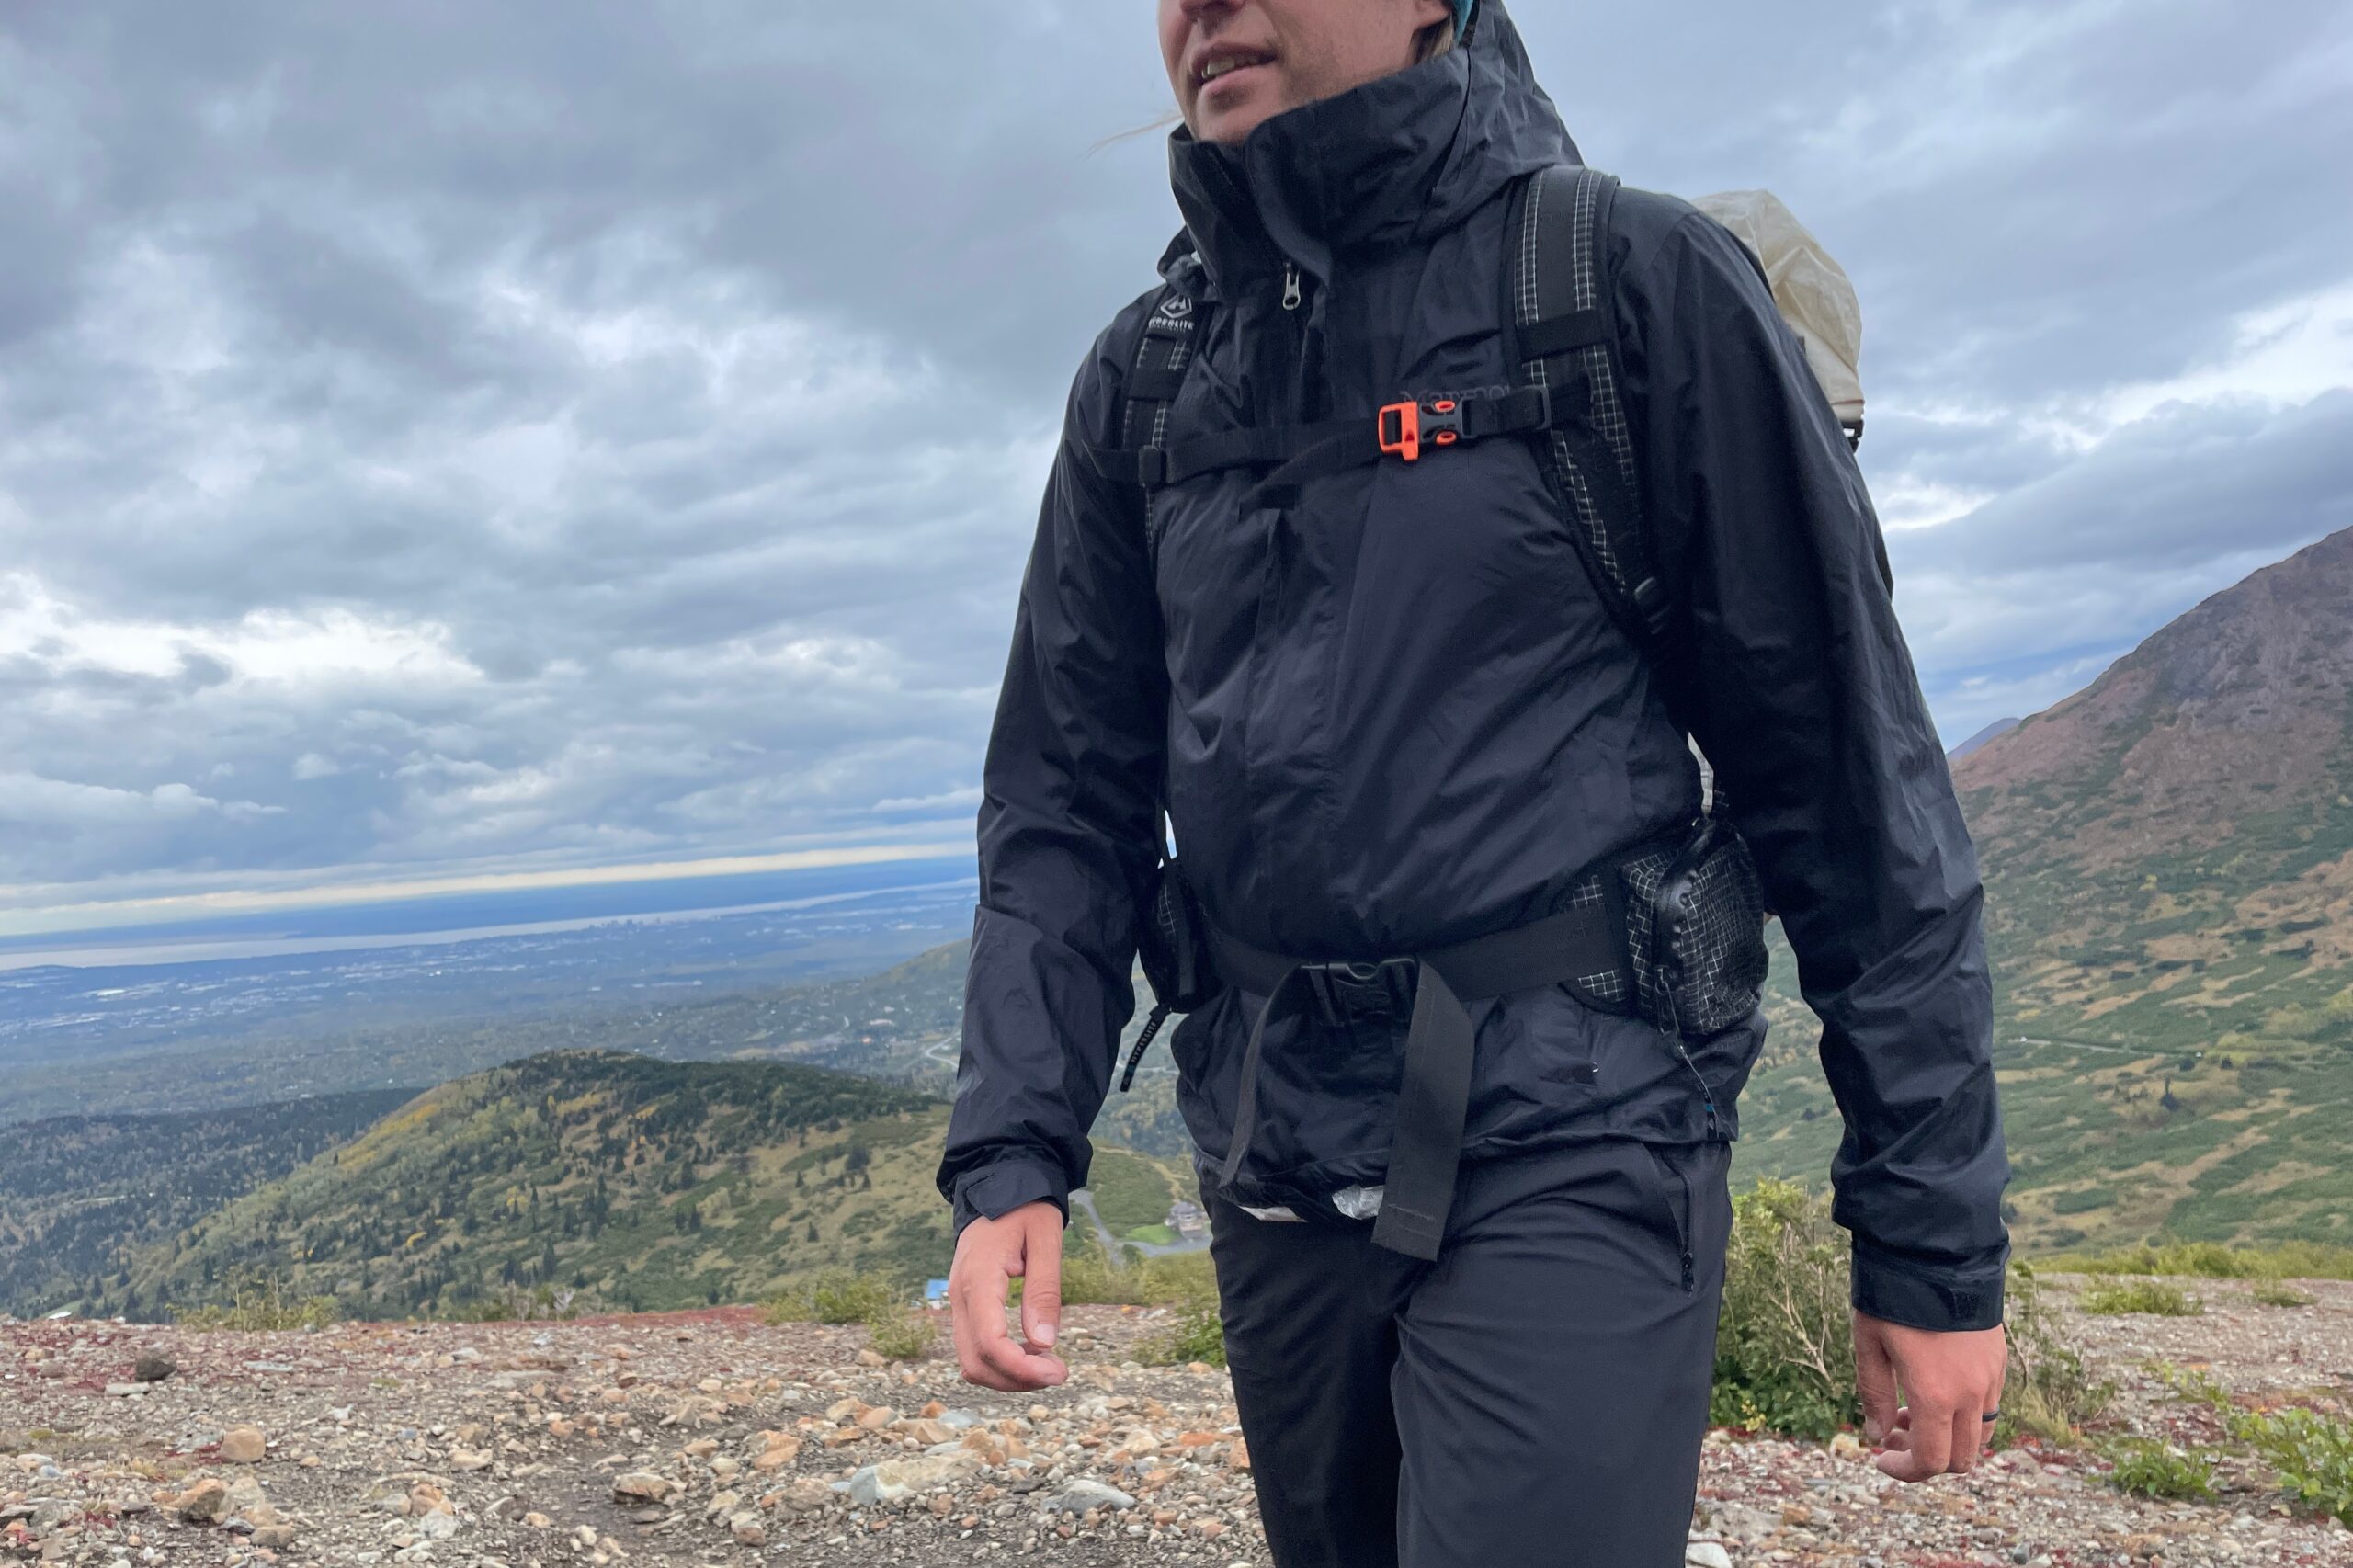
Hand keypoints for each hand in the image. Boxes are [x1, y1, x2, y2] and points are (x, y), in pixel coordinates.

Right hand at [950, 1201, 1068, 1391]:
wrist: (998, 1184)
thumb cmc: (1026, 1208)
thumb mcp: (1046, 1240)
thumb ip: (1044, 1290)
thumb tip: (1044, 1344)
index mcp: (979, 1279)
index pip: (990, 1343)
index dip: (1022, 1369)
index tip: (1059, 1373)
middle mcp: (960, 1296)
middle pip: (976, 1362)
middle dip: (1017, 1380)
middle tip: (1059, 1372)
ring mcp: (958, 1302)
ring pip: (971, 1361)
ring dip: (1008, 1375)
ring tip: (1047, 1364)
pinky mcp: (965, 1305)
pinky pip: (974, 1347)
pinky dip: (1000, 1362)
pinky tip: (1030, 1352)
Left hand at [1853, 1310, 2006, 1481]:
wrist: (1936, 1250)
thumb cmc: (1893, 1295)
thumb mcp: (1870, 1344)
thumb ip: (1875, 1395)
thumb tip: (1878, 1436)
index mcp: (1935, 1395)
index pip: (1931, 1462)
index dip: (1905, 1470)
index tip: (1880, 1458)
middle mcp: (1971, 1394)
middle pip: (1961, 1459)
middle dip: (1925, 1458)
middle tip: (1893, 1430)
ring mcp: (1991, 1378)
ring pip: (1979, 1436)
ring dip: (1948, 1437)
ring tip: (1912, 1407)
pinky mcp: (1999, 1360)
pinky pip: (1989, 1407)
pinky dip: (1964, 1415)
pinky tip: (1936, 1387)